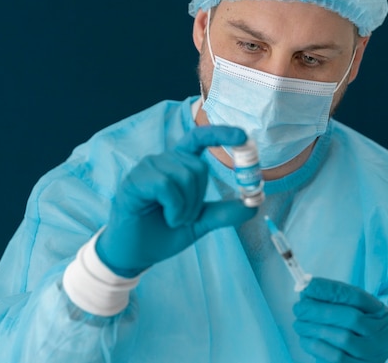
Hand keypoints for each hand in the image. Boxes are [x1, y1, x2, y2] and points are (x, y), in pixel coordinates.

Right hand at [96, 125, 257, 276]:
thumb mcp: (199, 222)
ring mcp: (147, 168)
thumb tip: (253, 204)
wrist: (135, 254)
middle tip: (183, 217)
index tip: (244, 137)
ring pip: (183, 176)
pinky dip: (174, 208)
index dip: (221, 134)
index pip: (199, 139)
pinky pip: (166, 186)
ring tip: (172, 219)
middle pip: (197, 167)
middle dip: (198, 199)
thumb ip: (223, 212)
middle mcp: (163, 160)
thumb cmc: (162, 233)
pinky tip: (166, 218)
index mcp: (178, 164)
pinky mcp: (134, 180)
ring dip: (185, 207)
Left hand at [293, 277, 387, 362]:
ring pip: (342, 338)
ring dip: (314, 329)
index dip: (330, 290)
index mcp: (382, 314)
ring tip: (299, 324)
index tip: (307, 285)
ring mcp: (374, 355)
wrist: (359, 356)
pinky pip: (336, 358)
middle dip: (319, 311)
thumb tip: (305, 287)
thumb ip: (330, 297)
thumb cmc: (350, 328)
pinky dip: (316, 346)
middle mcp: (383, 335)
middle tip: (298, 308)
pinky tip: (305, 339)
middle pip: (350, 318)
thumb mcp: (347, 309)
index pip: (356, 296)